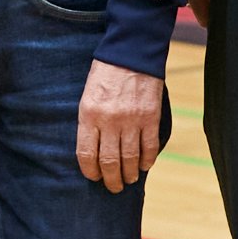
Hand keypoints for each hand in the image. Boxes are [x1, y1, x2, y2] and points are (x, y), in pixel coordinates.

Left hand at [75, 59, 165, 192]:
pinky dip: (147, 160)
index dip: (90, 171)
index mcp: (89, 114)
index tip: (93, 177)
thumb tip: (93, 150)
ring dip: (129, 174)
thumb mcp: (87, 95)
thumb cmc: (105, 73)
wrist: (131, 51)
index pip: (86, 154)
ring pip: (130, 158)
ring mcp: (132, 119)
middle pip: (109, 161)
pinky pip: (149, 146)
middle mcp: (110, 120)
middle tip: (113, 187)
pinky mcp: (151, 116)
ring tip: (129, 180)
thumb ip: (89, 122)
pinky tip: (144, 165)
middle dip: (111, 180)